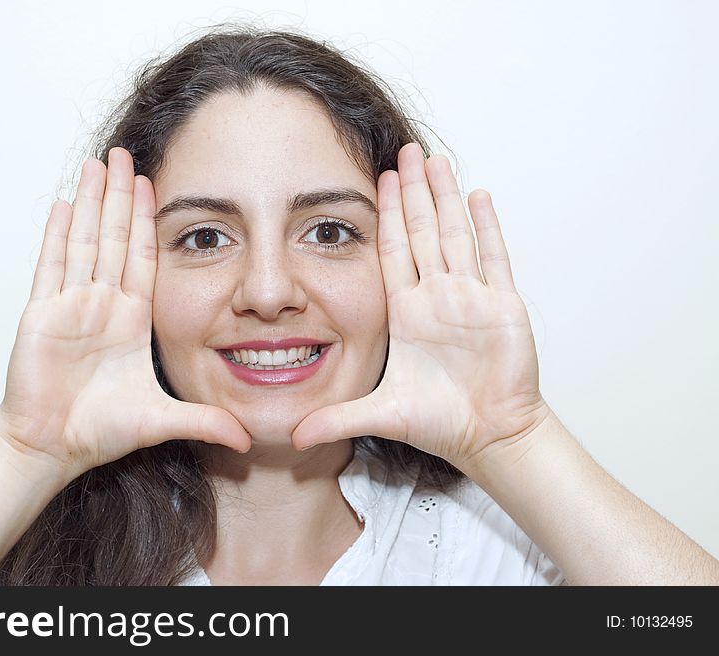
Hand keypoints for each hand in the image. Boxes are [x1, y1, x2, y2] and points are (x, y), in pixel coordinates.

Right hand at [0, 148, 250, 477]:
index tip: (155, 186)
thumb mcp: (163, 418)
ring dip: (92, 202)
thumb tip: (248, 439)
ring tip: (99, 164)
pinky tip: (63, 203)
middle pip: (114, 238)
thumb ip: (205, 422)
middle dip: (121, 196)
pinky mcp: (42, 314)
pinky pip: (51, 266)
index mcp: (131, 320)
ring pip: (85, 241)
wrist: (53, 446)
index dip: (148, 222)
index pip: (143, 258)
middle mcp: (102, 305)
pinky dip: (57, 235)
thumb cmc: (99, 431)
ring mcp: (71, 305)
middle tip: (126, 155)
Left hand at [291, 143, 549, 469]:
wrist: (488, 436)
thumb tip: (292, 437)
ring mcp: (470, 297)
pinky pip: (493, 258)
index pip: (392, 251)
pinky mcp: (503, 306)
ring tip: (436, 159)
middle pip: (421, 231)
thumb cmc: (440, 422)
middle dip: (414, 191)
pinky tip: (477, 195)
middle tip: (407, 150)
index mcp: (407, 311)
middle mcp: (437, 296)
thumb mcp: (379, 413)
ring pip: (454, 234)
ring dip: (445, 197)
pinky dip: (486, 227)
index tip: (378, 180)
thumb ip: (336, 419)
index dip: (385, 216)